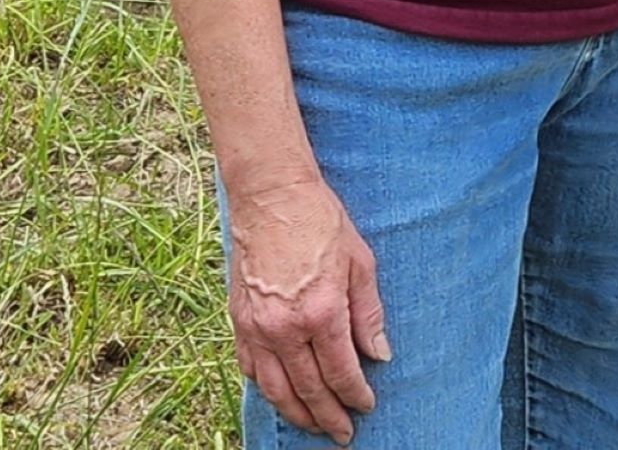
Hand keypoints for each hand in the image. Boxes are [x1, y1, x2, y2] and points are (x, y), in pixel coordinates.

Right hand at [226, 174, 388, 443]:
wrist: (270, 192)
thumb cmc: (319, 220)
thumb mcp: (359, 262)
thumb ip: (369, 314)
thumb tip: (378, 355)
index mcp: (322, 312)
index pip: (342, 374)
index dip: (356, 396)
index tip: (366, 406)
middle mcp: (286, 326)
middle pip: (310, 390)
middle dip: (329, 417)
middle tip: (343, 433)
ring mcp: (258, 324)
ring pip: (276, 388)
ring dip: (297, 412)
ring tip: (314, 425)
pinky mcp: (238, 316)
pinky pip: (249, 365)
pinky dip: (266, 386)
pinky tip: (279, 393)